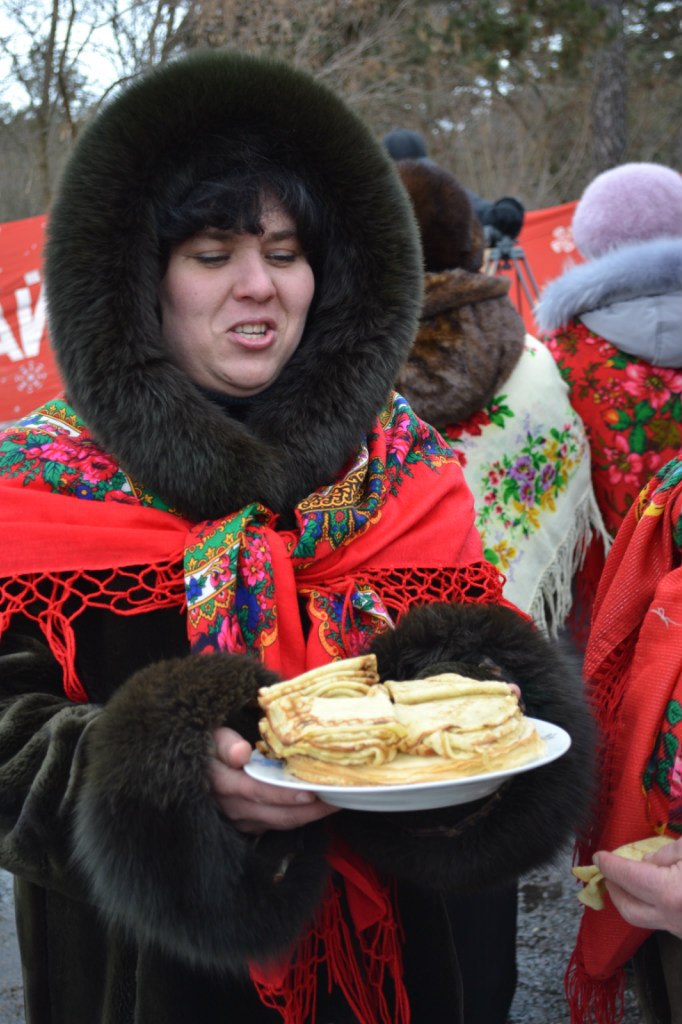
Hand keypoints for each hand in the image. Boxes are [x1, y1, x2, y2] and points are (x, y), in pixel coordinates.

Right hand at [208, 726, 339, 834]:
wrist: (197, 768)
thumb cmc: (209, 746)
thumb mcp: (212, 737)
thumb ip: (225, 744)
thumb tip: (241, 753)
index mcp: (222, 782)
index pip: (256, 791)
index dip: (283, 795)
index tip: (310, 793)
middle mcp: (231, 806)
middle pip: (275, 813)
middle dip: (308, 810)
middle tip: (337, 798)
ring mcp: (239, 819)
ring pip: (279, 822)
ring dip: (307, 816)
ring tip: (334, 803)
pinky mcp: (247, 824)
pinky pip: (276, 824)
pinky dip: (298, 817)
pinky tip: (316, 807)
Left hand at [594, 837, 681, 938]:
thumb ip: (664, 853)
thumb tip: (646, 861)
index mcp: (669, 892)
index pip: (627, 877)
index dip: (609, 865)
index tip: (599, 857)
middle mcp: (671, 917)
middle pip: (628, 908)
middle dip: (613, 890)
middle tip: (607, 872)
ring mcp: (680, 929)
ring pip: (645, 920)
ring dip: (629, 901)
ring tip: (626, 882)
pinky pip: (661, 921)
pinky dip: (649, 907)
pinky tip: (652, 893)